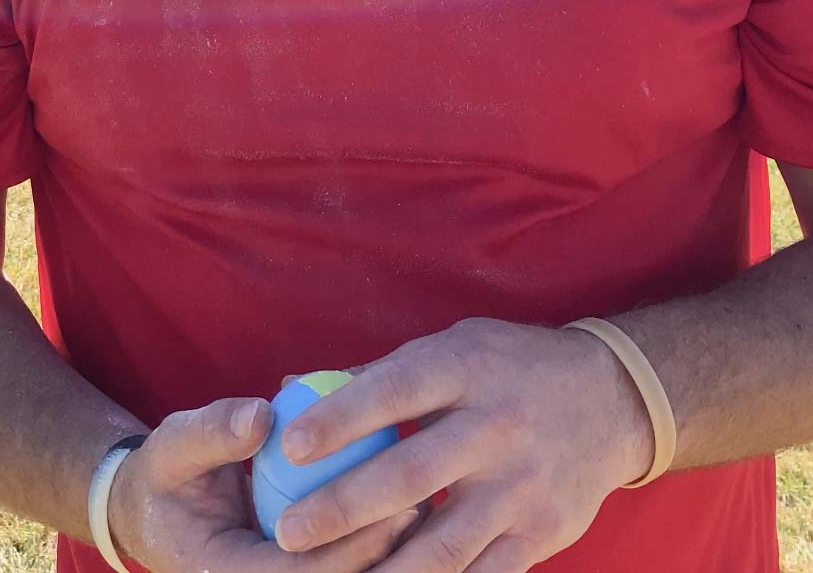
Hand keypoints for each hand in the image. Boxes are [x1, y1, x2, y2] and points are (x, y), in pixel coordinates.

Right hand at [107, 395, 421, 572]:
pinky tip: (416, 514)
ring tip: (434, 510)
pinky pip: (338, 567)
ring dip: (391, 559)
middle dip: (387, 558)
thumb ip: (214, 432)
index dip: (356, 549)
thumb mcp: (175, 444)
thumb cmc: (166, 473)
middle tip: (430, 506)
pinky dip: (376, 549)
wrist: (153, 511)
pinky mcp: (293, 570)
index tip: (401, 505)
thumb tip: (262, 416)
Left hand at [268, 321, 654, 572]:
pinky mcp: (541, 534)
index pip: (396, 391)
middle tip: (288, 531)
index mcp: (466, 369)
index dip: (341, 418)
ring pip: (446, 543)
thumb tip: (294, 387)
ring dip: (385, 570)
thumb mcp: (452, 348)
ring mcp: (521, 487)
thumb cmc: (508, 368)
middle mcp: (495, 427)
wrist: (610, 400)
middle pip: (413, 473)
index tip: (289, 445)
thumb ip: (379, 375)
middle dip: (345, 507)